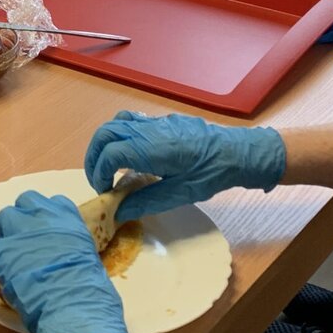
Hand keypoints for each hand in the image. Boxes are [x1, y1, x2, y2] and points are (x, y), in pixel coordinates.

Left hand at [0, 191, 131, 332]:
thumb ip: (73, 248)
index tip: (48, 231)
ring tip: (8, 252)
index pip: (54, 202)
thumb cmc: (90, 289)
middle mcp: (43, 217)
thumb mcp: (88, 256)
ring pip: (4, 217)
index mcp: (68, 218)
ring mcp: (20, 232)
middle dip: (25, 220)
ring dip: (6, 233)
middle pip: (26, 203)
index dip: (47, 217)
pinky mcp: (0, 252)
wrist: (73, 306)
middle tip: (27, 241)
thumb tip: (65, 258)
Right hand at [85, 111, 286, 219]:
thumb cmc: (211, 174)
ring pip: (116, 122)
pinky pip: (131, 120)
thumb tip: (117, 212)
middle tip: (98, 180)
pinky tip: (129, 153)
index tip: (105, 192)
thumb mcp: (178, 194)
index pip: (109, 154)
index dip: (99, 173)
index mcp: (151, 148)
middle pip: (105, 133)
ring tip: (108, 166)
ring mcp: (155, 122)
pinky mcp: (162, 121)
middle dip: (94, 156)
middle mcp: (148, 129)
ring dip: (105, 143)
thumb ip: (144, 201)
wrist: (238, 152)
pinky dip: (120, 134)